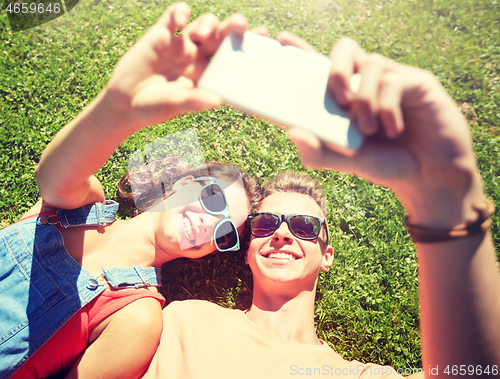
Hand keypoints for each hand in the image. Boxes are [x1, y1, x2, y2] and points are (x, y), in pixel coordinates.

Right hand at [105, 2, 247, 130]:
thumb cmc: (154, 109)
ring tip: (204, 35)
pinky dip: (179, 12)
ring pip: (203, 23)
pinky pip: (173, 16)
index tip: (266, 40)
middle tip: (241, 27)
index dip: (248, 47)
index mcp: (209, 73)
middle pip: (223, 36)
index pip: (234, 57)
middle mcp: (199, 55)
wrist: (124, 104)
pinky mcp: (161, 34)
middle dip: (234, 28)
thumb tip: (217, 101)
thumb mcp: (174, 107)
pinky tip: (180, 19)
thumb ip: (193, 101)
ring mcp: (181, 43)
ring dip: (208, 24)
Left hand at [278, 34, 483, 227]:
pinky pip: (394, 80)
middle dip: (334, 70)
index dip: (303, 51)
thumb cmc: (387, 165)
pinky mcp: (417, 83)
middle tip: (339, 101)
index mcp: (347, 97)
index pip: (321, 67)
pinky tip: (393, 130)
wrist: (430, 176)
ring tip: (368, 129)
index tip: (282, 39)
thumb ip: (320, 153)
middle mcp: (367, 83)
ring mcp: (393, 79)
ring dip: (363, 100)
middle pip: (345, 49)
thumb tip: (291, 132)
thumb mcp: (349, 163)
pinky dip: (387, 108)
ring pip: (369, 65)